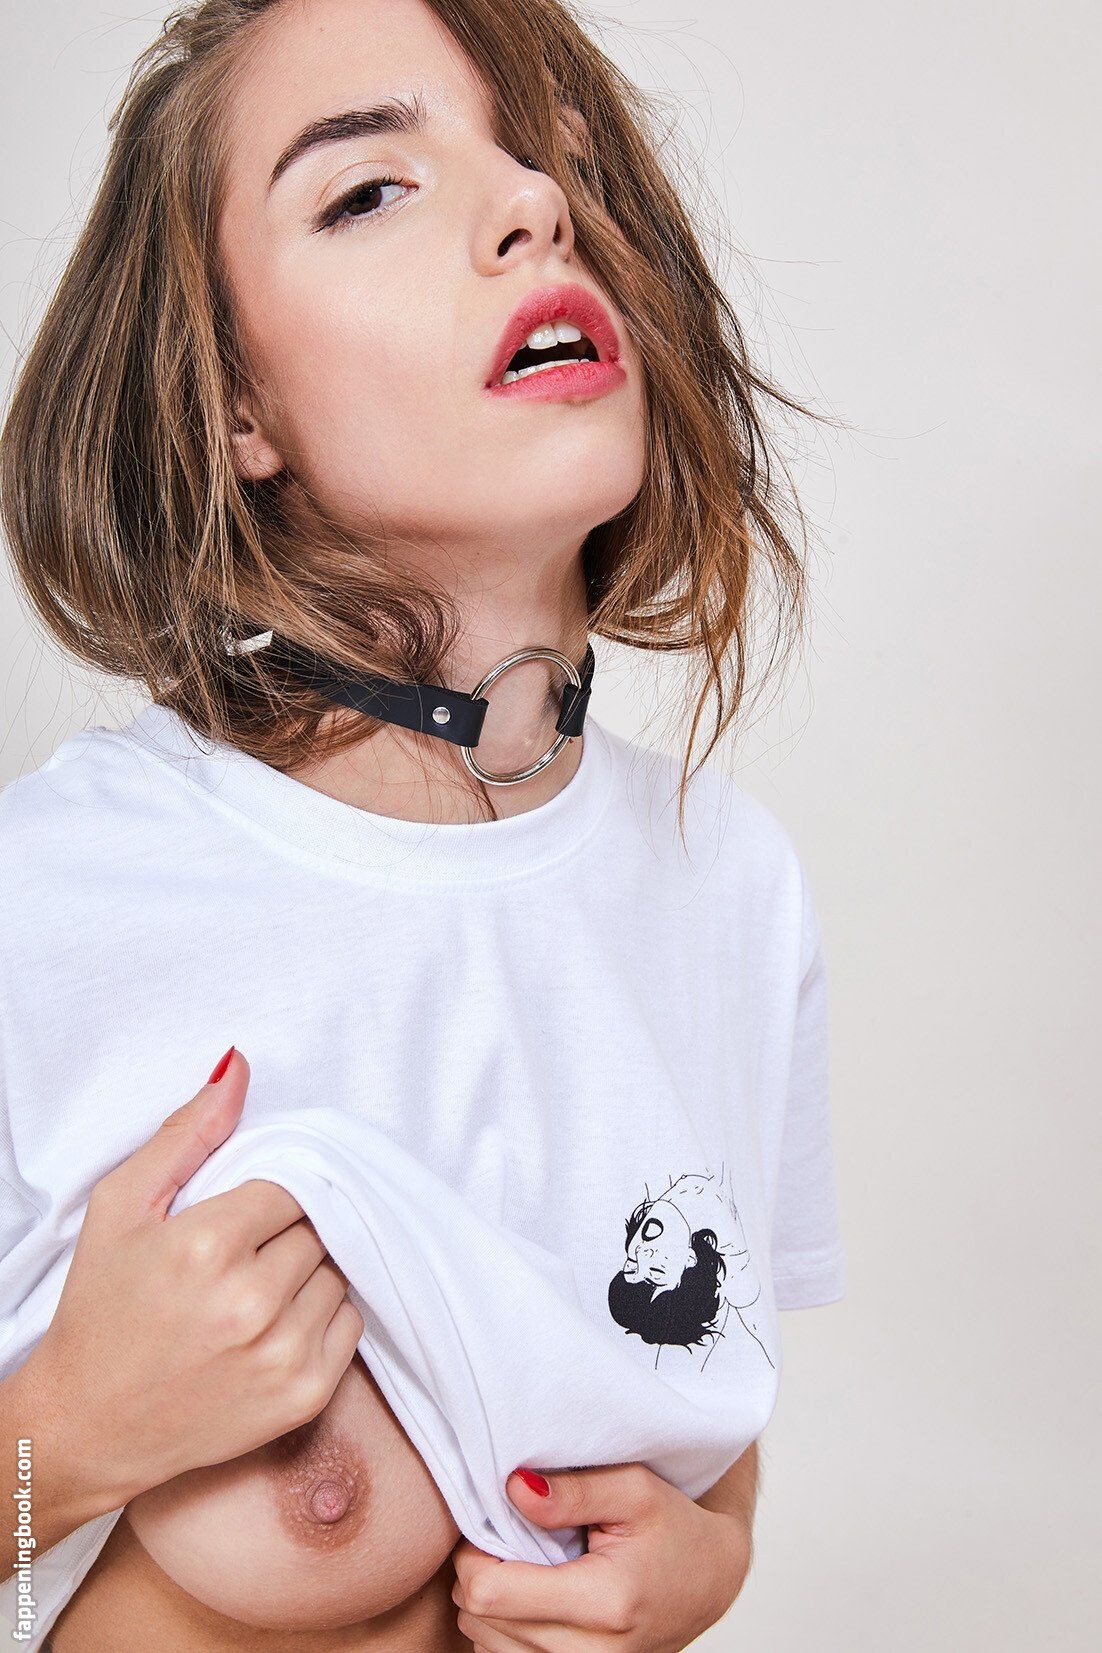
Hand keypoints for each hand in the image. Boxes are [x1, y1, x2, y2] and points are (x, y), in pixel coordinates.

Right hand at [20, 1048, 364, 1514]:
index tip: (241, 1215)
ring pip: (338, 1270)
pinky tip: (275, 1322)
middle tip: (244, 1254)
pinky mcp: (304, 1396)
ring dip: (308, 1271)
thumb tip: (239, 1066)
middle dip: (286, 1231)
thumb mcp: (122, 1207)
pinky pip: (351, 1321)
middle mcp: (252, 1302)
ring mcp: (283, 1354)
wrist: (89, 1427)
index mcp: (207, 1245)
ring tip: (256, 1288)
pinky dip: (324, 1314)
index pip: (289, 1183)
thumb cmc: (101, 1309)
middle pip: (316, 1225)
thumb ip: (187, 1133)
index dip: (266, 1196)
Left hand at [451, 1462, 751, 1650]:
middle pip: (481, 1622)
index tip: (493, 1521)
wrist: (710, 1580)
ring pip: (487, 1646)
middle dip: (478, 1574)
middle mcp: (594, 1652)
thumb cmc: (674, 1527)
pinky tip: (531, 1593)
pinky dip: (506, 1627)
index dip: (474, 1553)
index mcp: (605, 1602)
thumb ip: (573, 1490)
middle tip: (508, 1537)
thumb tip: (513, 1488)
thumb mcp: (633, 1488)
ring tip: (524, 1564)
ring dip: (491, 1603)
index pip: (490, 1593)